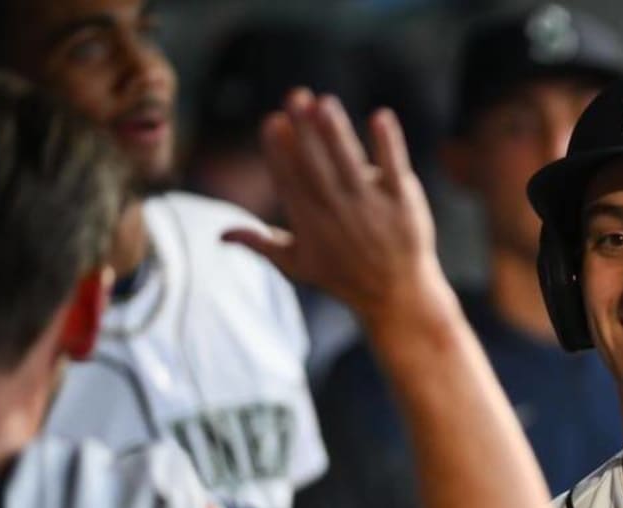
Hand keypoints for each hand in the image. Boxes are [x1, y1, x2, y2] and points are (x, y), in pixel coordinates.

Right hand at [222, 90, 448, 323]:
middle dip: (304, 130)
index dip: (279, 151)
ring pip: (349, 163)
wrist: (396, 296)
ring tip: (324, 102)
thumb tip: (219, 234)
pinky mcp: (403, 202)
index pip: (290, 180)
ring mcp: (371, 206)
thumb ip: (260, 244)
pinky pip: (394, 168)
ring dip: (336, 131)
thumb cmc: (343, 277)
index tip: (272, 121)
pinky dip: (387, 143)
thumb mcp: (298, 265)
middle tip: (295, 95)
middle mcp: (338, 211)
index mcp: (310, 221)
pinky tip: (380, 117)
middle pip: (316, 165)